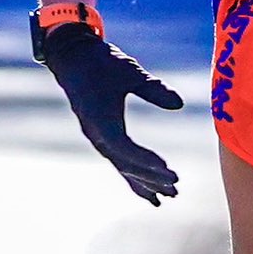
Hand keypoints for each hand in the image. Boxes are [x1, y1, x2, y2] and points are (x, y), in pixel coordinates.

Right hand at [34, 13, 183, 202]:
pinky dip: (134, 175)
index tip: (169, 171)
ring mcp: (98, 137)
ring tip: (167, 197)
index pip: (126, 150)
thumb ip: (153, 89)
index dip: (147, 162)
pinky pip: (118, 160)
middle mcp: (97, 135)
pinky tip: (148, 190)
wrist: (73, 56)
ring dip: (143, 182)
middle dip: (149, 179)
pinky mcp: (101, 135)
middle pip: (125, 164)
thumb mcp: (130, 71)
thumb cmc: (102, 62)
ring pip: (122, 166)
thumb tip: (179, 104)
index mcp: (101, 121)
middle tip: (174, 190)